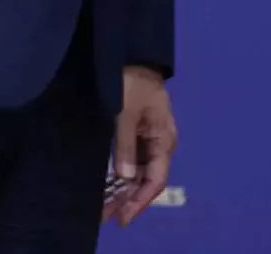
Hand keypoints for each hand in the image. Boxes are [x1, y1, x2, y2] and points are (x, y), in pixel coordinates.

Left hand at [103, 66, 176, 226]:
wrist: (134, 53)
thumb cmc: (132, 82)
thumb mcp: (125, 112)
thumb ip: (126, 145)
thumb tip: (126, 177)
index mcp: (164, 138)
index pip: (156, 179)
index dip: (140, 201)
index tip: (122, 217)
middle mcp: (162, 141)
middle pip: (149, 179)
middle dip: (130, 199)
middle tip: (107, 215)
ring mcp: (152, 136)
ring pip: (141, 171)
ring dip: (126, 188)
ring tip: (106, 204)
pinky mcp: (141, 130)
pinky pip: (135, 159)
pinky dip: (124, 173)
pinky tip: (111, 183)